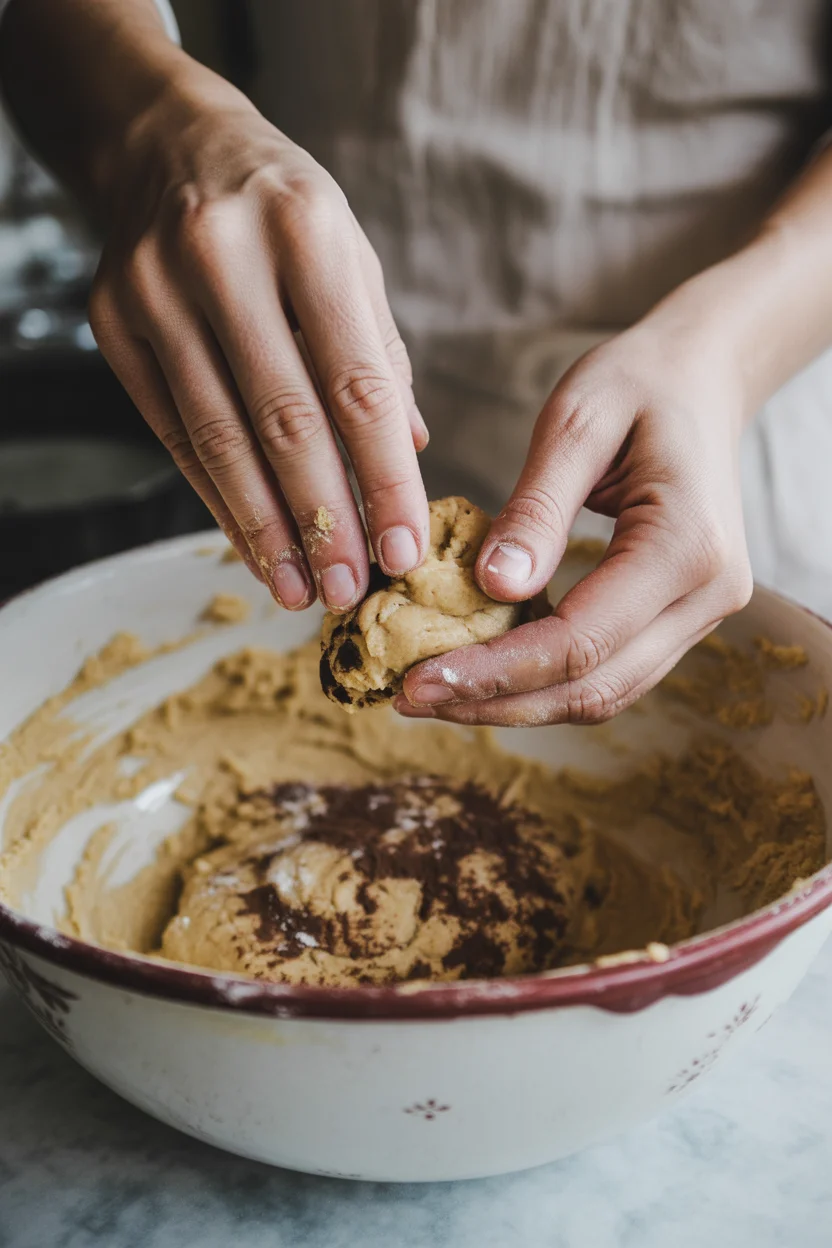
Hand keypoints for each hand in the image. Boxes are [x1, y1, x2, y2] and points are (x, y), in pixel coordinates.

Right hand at [88, 69, 428, 608]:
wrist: (165, 145)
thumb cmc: (282, 209)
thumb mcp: (351, 256)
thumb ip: (381, 353)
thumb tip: (410, 449)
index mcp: (308, 231)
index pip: (357, 384)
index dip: (384, 479)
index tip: (405, 550)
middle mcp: (224, 256)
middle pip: (285, 420)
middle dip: (324, 519)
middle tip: (349, 591)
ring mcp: (157, 290)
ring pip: (219, 438)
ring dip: (264, 528)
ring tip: (299, 589)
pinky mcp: (114, 323)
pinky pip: (173, 433)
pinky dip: (216, 498)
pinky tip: (250, 543)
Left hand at [397, 311, 753, 725]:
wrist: (703, 378)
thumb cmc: (638, 382)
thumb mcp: (576, 422)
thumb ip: (537, 508)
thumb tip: (494, 588)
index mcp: (688, 545)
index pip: (581, 641)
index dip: (496, 671)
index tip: (418, 679)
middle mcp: (708, 595)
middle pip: (593, 686)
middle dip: (496, 701)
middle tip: (409, 697)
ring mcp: (701, 613)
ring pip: (602, 693)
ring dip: (516, 703)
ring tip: (434, 693)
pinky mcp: (681, 618)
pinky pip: (609, 669)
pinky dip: (543, 680)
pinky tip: (483, 669)